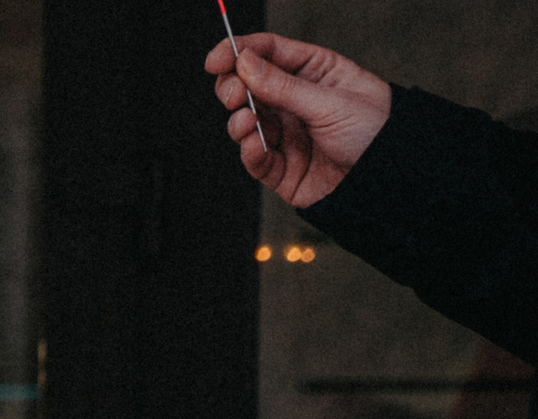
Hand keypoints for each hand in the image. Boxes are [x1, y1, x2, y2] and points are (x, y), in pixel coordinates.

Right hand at [205, 32, 390, 208]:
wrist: (387, 180)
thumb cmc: (374, 131)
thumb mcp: (329, 102)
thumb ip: (283, 86)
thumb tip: (243, 63)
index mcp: (314, 73)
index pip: (270, 53)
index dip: (240, 52)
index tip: (216, 59)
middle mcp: (296, 102)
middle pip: (249, 86)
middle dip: (234, 88)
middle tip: (235, 94)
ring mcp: (287, 134)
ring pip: (246, 122)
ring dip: (239, 121)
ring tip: (246, 123)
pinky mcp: (281, 168)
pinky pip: (255, 157)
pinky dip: (248, 150)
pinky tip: (253, 144)